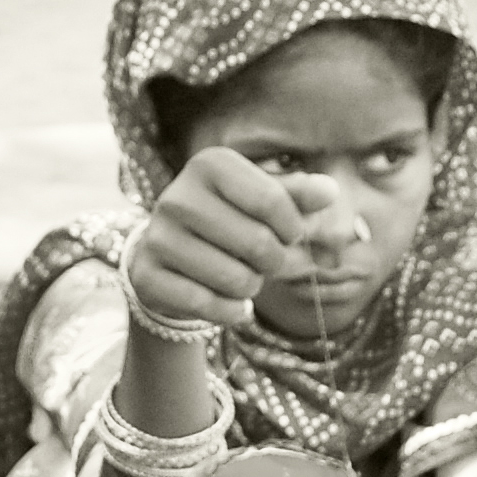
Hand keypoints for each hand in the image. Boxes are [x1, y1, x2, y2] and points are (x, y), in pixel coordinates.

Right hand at [126, 147, 353, 328]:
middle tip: (268, 263)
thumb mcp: (266, 200)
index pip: (273, 201)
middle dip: (276, 262)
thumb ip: (299, 195)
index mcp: (210, 165)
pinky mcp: (146, 275)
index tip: (289, 235)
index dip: (293, 228)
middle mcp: (178, 195)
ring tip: (244, 279)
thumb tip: (330, 192)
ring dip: (252, 288)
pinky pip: (206, 304)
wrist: (171, 255)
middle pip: (258, 243)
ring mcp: (158, 236)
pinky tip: (233, 305)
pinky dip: (231, 312)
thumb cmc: (231, 221)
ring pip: (235, 279)